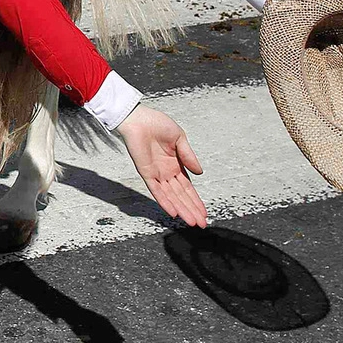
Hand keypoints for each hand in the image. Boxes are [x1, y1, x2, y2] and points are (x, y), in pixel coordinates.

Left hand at [117, 105, 207, 226]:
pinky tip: (173, 212)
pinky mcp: (146, 173)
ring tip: (191, 222)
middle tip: (201, 224)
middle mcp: (166, 173)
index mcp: (176, 165)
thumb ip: (189, 156)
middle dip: (192, 210)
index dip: (196, 200)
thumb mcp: (179, 138)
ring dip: (181, 209)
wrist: (138, 118)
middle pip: (181, 196)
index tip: (204, 213)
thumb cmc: (156, 124)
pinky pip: (156, 190)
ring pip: (171, 197)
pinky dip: (164, 201)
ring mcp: (156, 174)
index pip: (188, 188)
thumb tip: (200, 172)